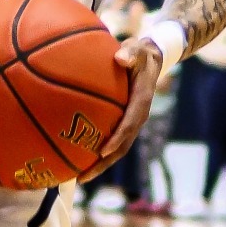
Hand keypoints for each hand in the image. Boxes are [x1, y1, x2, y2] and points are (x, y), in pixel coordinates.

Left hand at [80, 37, 162, 181]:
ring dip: (98, 165)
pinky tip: (75, 156)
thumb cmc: (139, 54)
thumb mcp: (137, 49)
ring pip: (116, 149)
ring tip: (77, 177)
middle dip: (103, 164)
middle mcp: (136, 117)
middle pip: (121, 147)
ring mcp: (130, 122)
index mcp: (141, 102)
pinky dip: (95, 151)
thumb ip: (130, 53)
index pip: (129, 125)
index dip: (117, 139)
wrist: (150, 60)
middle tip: (82, 177)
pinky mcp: (123, 122)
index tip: (102, 152)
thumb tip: (120, 58)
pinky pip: (110, 140)